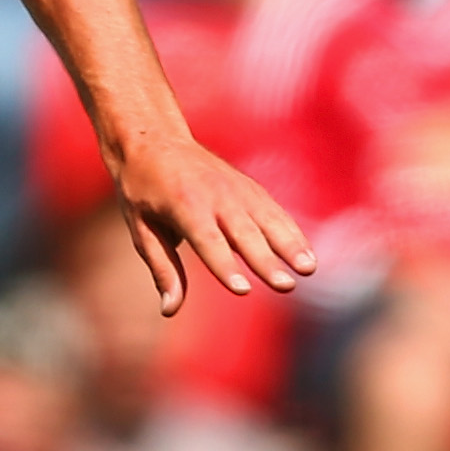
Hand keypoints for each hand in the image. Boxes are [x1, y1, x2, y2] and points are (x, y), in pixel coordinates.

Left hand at [114, 130, 313, 315]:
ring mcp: (236, 189)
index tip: (241, 290)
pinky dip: (292, 233)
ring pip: (268, 220)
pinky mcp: (250, 188)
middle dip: (265, 261)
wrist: (155, 141)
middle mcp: (215, 194)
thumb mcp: (141, 229)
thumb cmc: (143, 190)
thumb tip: (169, 309)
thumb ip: (162, 268)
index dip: (224, 265)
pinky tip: (307, 256)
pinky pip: (275, 212)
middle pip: (244, 233)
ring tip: (308, 270)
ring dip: (290, 245)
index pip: (207, 240)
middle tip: (285, 286)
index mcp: (183, 204)